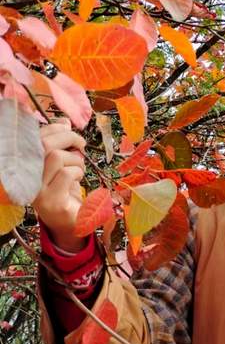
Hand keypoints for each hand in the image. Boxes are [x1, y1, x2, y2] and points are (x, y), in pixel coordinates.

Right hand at [32, 119, 86, 252]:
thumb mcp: (63, 164)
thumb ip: (62, 144)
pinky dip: (77, 172)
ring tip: (78, 169)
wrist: (70, 222)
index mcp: (26, 164)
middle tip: (81, 145)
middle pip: (44, 144)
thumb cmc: (65, 190)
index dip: (54, 128)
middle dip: (69, 138)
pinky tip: (77, 180)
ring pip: (56, 157)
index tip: (68, 129)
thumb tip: (64, 121)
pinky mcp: (50, 200)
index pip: (35, 136)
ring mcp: (36, 190)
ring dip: (75, 160)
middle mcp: (26, 176)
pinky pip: (67, 174)